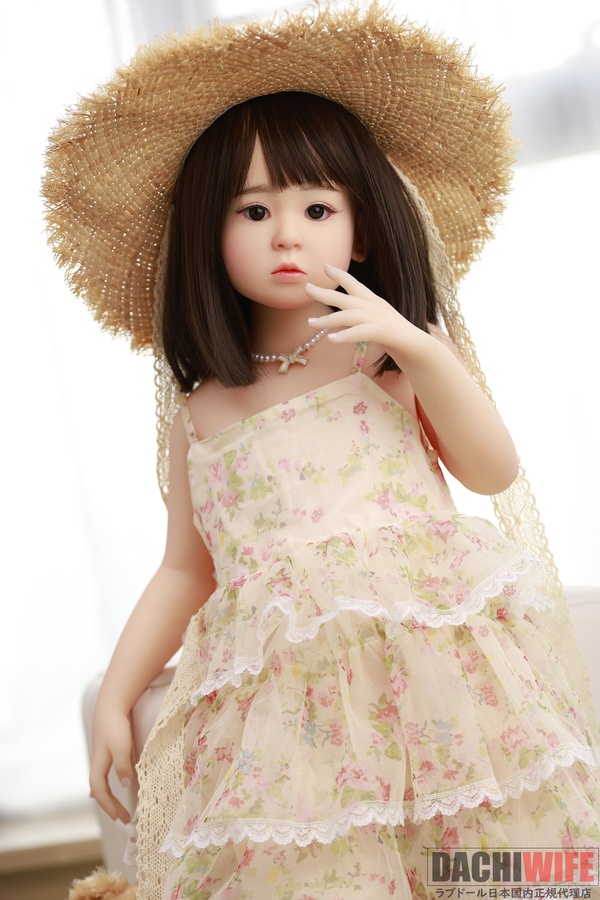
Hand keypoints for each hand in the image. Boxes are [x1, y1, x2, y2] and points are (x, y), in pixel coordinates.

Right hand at [89, 708, 134, 822]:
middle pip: (99, 791)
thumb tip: (125, 785)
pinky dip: (105, 785)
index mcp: (98, 765)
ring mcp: (100, 757)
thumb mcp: (121, 746)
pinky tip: (108, 786)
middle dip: (110, 806)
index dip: (109, 805)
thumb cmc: (116, 726)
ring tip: (114, 810)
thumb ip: (123, 765)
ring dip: (107, 797)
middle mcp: (97, 763)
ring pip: (100, 783)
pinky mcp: (105, 751)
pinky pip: (103, 775)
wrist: (110, 705)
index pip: (100, 791)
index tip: (121, 818)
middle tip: (124, 819)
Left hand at [305, 264, 421, 360]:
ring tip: (310, 324)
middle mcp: (374, 307)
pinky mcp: (382, 332)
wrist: (418, 347)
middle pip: (344, 297)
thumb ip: (363, 318)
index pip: (354, 284)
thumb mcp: (377, 321)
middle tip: (306, 288)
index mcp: (373, 302)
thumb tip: (347, 318)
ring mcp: (378, 319)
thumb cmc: (396, 336)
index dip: (340, 274)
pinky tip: (331, 339)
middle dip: (324, 292)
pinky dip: (344, 336)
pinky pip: (359, 333)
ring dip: (327, 320)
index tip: (325, 266)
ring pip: (348, 316)